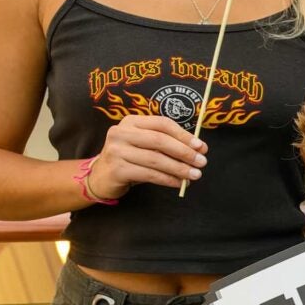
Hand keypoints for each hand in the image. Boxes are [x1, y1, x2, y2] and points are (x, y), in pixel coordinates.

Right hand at [88, 114, 206, 196]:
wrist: (102, 176)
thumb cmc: (130, 158)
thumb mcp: (146, 145)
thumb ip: (167, 143)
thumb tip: (199, 149)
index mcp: (131, 121)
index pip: (162, 123)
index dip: (184, 135)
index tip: (201, 147)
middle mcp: (121, 132)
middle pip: (160, 140)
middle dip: (184, 152)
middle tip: (201, 162)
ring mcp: (116, 150)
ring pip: (155, 159)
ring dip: (179, 168)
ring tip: (194, 175)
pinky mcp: (117, 169)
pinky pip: (149, 174)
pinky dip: (167, 179)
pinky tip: (179, 183)